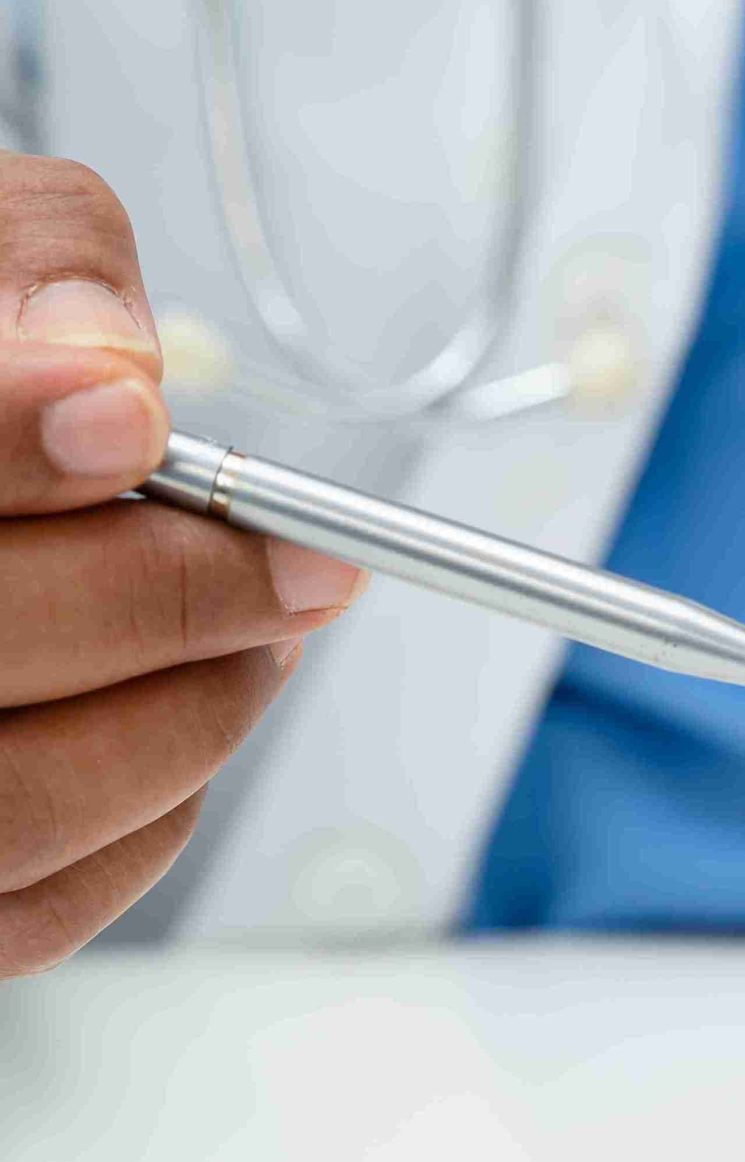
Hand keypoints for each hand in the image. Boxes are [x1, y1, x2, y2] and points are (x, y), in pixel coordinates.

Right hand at [1, 155, 364, 974]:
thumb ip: (29, 260)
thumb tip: (109, 362)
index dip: (6, 437)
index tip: (135, 415)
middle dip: (164, 596)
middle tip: (299, 559)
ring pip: (22, 799)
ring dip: (188, 712)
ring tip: (264, 630)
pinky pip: (43, 902)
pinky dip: (153, 812)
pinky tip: (184, 713)